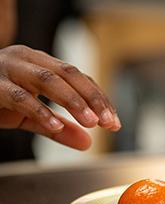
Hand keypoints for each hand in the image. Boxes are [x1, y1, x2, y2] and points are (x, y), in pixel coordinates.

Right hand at [0, 45, 120, 149]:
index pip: (79, 78)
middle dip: (93, 99)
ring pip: (48, 80)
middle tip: (108, 122)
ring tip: (90, 122)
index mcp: (41, 63)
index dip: (100, 99)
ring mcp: (8, 69)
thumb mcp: (32, 116)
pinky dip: (40, 111)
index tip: (114, 122)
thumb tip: (87, 143)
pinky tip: (56, 125)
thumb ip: (59, 129)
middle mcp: (27, 59)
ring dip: (73, 101)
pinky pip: (19, 97)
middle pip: (69, 74)